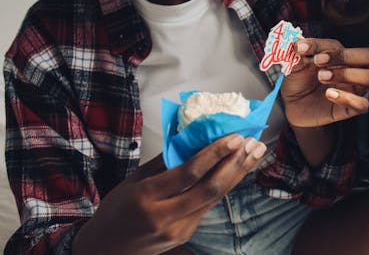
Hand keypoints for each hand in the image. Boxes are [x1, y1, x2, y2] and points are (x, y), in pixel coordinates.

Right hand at [73, 134, 265, 254]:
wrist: (104, 251)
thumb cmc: (116, 210)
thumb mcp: (133, 180)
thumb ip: (164, 161)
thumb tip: (192, 136)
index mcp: (146, 197)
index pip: (188, 173)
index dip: (215, 153)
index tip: (234, 137)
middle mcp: (164, 216)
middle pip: (209, 188)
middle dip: (236, 163)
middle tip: (252, 143)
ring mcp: (177, 230)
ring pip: (215, 198)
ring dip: (238, 173)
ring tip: (254, 153)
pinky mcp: (185, 236)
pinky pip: (208, 206)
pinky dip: (224, 185)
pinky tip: (236, 170)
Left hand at [280, 38, 368, 127]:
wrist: (293, 106)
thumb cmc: (299, 81)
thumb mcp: (295, 65)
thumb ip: (297, 54)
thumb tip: (295, 42)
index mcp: (340, 55)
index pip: (338, 45)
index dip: (318, 45)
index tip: (300, 48)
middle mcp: (353, 69)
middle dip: (345, 55)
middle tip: (319, 61)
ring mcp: (353, 89)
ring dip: (347, 74)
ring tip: (322, 77)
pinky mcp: (350, 108)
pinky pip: (363, 104)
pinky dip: (348, 98)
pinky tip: (330, 94)